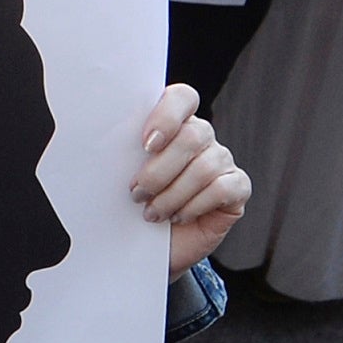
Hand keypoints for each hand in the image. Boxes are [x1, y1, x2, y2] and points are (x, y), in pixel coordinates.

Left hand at [132, 83, 249, 279]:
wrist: (150, 245)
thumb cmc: (134, 204)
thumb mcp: (123, 175)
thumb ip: (124, 152)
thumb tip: (105, 142)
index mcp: (172, 123)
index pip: (182, 97)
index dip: (167, 116)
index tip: (145, 144)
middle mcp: (201, 136)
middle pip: (192, 136)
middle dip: (159, 170)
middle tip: (137, 193)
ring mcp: (222, 160)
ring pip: (204, 167)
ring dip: (172, 194)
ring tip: (152, 212)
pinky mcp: (238, 187)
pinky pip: (222, 189)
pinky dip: (195, 205)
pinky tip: (178, 216)